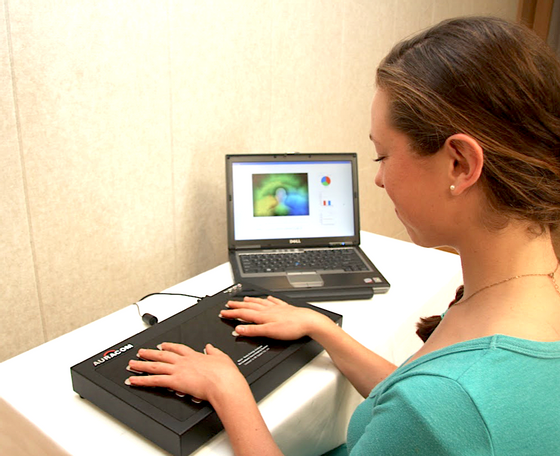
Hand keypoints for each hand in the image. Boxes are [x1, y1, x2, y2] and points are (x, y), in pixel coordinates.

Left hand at [125, 342, 246, 401]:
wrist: (224, 383)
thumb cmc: (225, 374)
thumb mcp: (222, 357)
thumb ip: (214, 352)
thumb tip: (210, 347)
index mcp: (195, 356)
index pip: (178, 349)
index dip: (169, 346)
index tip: (163, 344)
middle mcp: (184, 361)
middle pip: (163, 355)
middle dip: (151, 353)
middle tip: (141, 352)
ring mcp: (178, 370)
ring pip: (155, 366)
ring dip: (142, 365)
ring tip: (132, 364)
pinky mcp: (174, 381)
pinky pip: (154, 380)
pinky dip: (142, 380)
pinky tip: (133, 380)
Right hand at [220, 295, 332, 339]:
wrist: (309, 322)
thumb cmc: (292, 327)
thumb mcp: (270, 332)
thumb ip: (253, 330)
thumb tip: (239, 329)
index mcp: (263, 316)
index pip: (244, 314)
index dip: (232, 313)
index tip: (223, 313)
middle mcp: (269, 310)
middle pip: (250, 306)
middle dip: (238, 305)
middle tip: (228, 304)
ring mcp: (278, 308)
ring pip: (261, 303)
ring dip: (251, 301)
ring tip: (244, 299)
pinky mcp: (286, 308)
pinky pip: (275, 301)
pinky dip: (269, 299)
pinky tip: (269, 298)